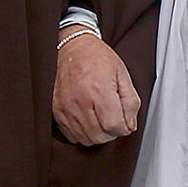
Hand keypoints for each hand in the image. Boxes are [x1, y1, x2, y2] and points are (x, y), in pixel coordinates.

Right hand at [53, 28, 139, 145]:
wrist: (72, 47)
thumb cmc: (97, 57)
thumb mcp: (123, 73)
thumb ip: (131, 101)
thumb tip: (130, 125)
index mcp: (98, 90)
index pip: (114, 126)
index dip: (123, 128)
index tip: (125, 122)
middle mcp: (79, 101)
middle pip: (100, 136)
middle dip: (112, 132)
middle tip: (114, 119)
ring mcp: (65, 108)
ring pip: (86, 139)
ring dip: (98, 134)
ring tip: (102, 117)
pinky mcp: (56, 111)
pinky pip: (72, 136)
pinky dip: (84, 133)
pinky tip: (89, 119)